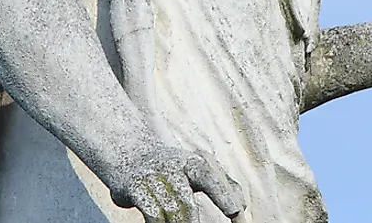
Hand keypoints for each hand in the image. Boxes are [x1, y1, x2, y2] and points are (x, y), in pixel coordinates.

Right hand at [110, 143, 244, 222]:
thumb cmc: (172, 168)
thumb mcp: (196, 171)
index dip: (223, 195)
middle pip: (186, 201)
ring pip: (169, 210)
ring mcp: (152, 177)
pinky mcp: (135, 187)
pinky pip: (151, 213)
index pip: (210, 177)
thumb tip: (242, 208)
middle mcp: (173, 167)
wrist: (129, 155)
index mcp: (192, 163)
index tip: (236, 212)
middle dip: (193, 222)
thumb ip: (221, 185)